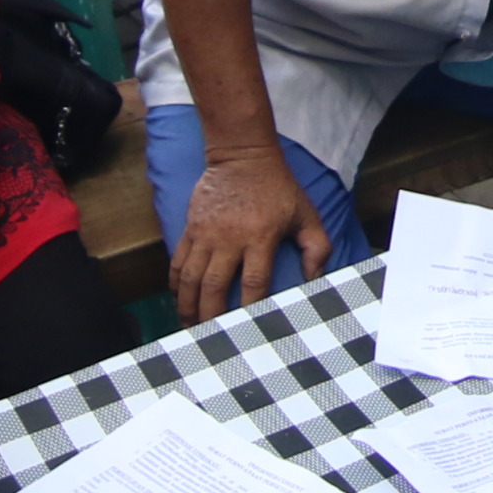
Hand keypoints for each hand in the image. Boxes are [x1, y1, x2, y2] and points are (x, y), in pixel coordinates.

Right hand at [172, 142, 328, 322]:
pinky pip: (178, 259)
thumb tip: (315, 280)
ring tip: (189, 326)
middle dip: (210, 317)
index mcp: (260, 237)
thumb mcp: (306, 214)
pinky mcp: (191, 226)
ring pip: (191, 277)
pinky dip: (175, 282)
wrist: (242, 155)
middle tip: (209, 338)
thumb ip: (316, 247)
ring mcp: (206, 233)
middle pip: (215, 287)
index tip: (248, 331)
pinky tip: (178, 298)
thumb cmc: (278, 187)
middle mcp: (230, 238)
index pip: (254, 282)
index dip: (250, 309)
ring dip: (188, 305)